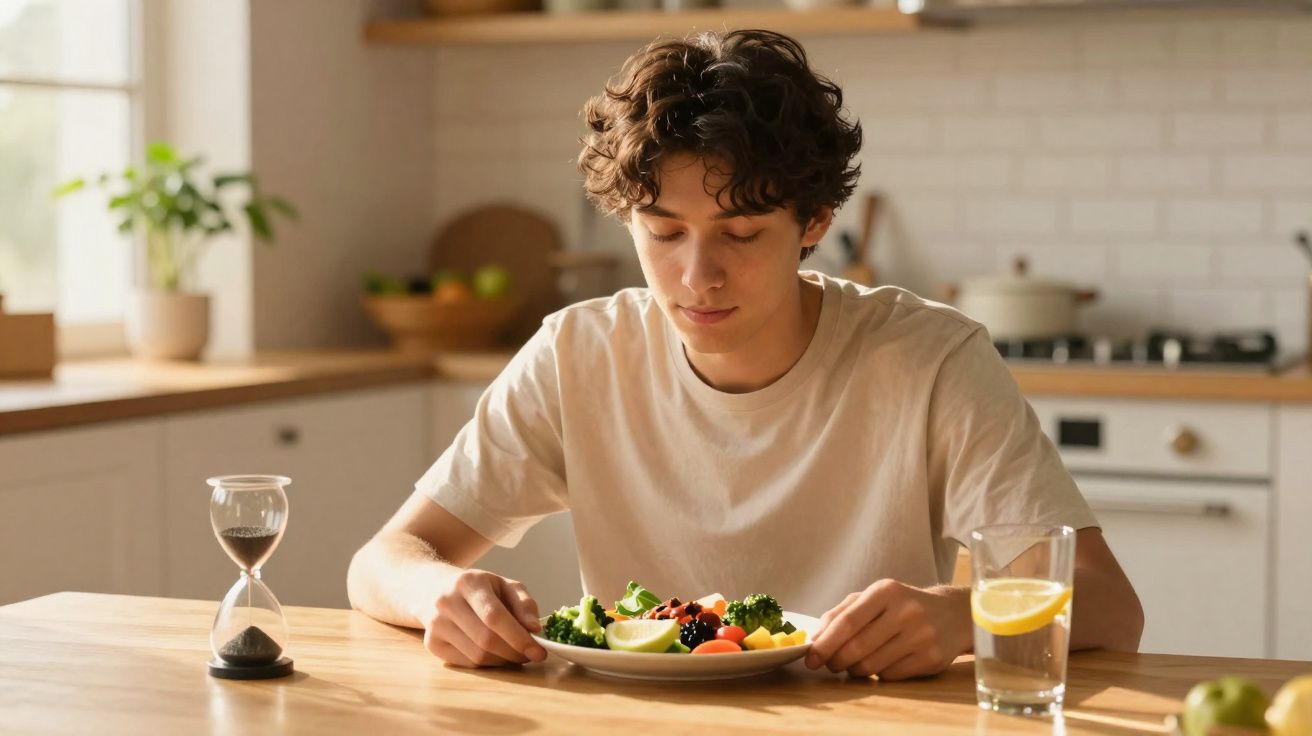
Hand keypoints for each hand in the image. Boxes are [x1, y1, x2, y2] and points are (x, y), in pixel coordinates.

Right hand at [419, 569, 547, 667]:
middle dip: (514, 653)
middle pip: (486, 640)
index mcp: (469, 583)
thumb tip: (534, 629)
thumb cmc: (479, 588)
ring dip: (502, 661)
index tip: (539, 652)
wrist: (435, 589)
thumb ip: (524, 604)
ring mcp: (436, 624)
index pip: (494, 616)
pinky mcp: (432, 643)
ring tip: (514, 653)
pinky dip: (487, 664)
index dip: (518, 637)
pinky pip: (466, 663)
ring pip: (477, 656)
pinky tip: (494, 654)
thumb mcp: (505, 586)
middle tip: (530, 655)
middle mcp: (447, 602)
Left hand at [804, 579, 971, 679]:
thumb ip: (840, 613)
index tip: (810, 658)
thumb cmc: (902, 606)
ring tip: (856, 663)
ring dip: (855, 670)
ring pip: (872, 665)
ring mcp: (921, 636)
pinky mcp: (932, 658)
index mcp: (886, 591)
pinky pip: (890, 676)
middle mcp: (906, 611)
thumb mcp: (873, 598)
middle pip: (857, 647)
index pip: (847, 622)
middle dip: (836, 661)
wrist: (951, 614)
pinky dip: (878, 674)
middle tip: (831, 664)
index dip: (825, 643)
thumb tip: (815, 639)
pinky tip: (881, 664)